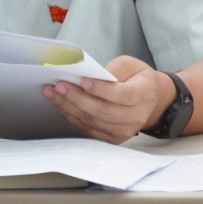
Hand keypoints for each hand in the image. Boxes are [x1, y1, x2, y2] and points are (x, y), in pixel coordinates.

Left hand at [42, 55, 174, 144]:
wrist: (150, 101)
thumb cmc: (137, 78)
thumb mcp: (130, 65)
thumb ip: (114, 69)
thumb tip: (89, 76)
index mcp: (144, 94)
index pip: (122, 95)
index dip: (102, 90)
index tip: (83, 80)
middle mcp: (136, 116)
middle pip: (103, 111)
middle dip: (77, 98)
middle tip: (59, 86)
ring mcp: (124, 131)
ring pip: (93, 121)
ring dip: (69, 107)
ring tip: (52, 93)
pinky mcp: (112, 138)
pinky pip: (88, 128)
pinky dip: (71, 116)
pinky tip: (59, 103)